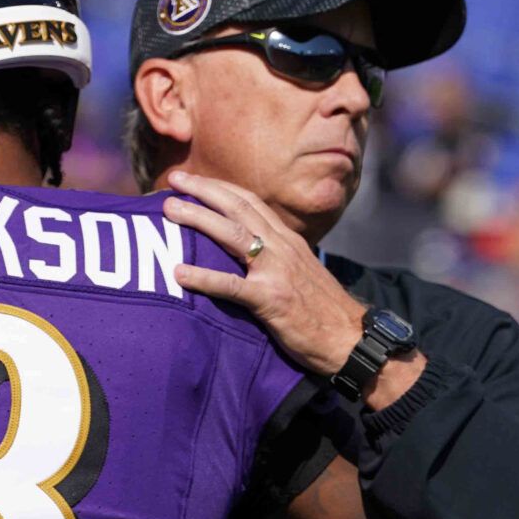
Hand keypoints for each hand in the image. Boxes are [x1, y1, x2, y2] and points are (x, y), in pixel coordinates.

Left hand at [164, 170, 426, 408]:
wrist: (350, 339)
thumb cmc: (322, 311)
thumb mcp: (300, 272)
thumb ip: (275, 257)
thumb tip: (247, 252)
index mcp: (287, 240)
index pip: (250, 201)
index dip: (220, 187)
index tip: (194, 179)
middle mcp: (281, 247)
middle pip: (237, 207)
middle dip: (204, 190)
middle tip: (174, 179)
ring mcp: (276, 271)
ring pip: (232, 235)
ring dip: (198, 218)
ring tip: (169, 210)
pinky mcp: (270, 299)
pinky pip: (230, 285)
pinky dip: (203, 277)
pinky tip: (178, 273)